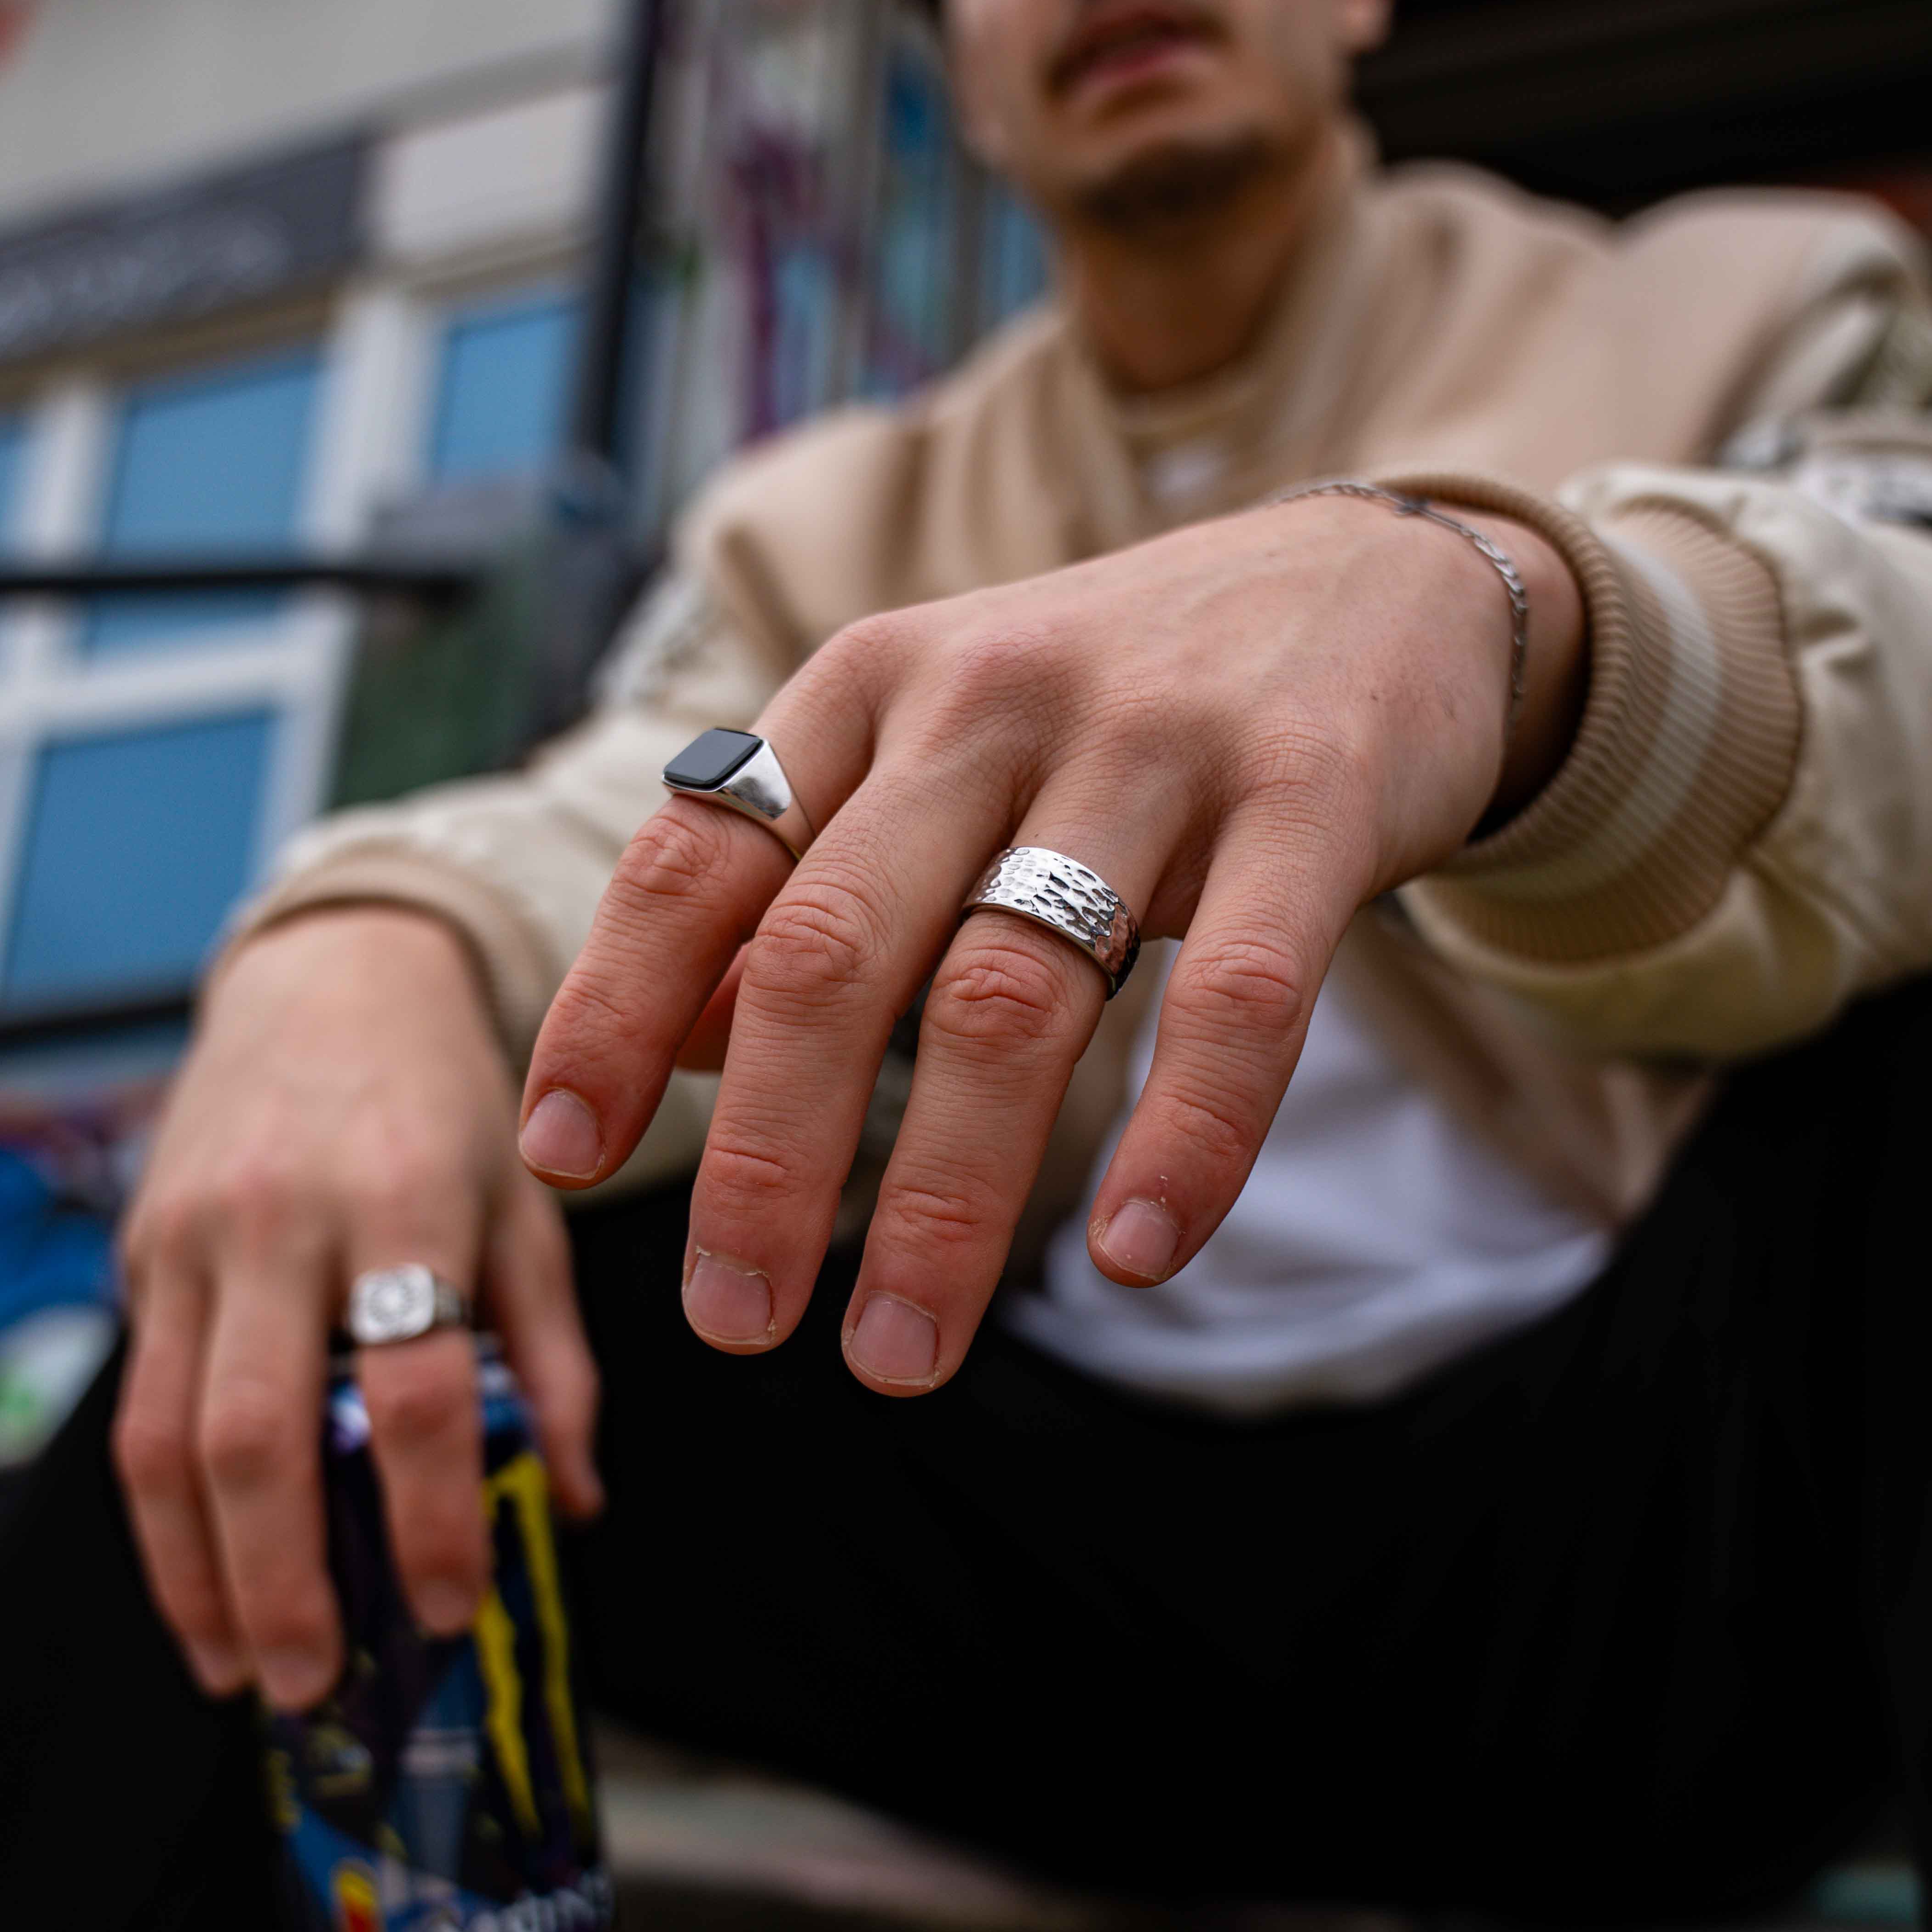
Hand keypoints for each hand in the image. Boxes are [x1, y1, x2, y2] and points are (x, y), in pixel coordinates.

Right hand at [115, 908, 601, 1708]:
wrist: (334, 983)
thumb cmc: (450, 1104)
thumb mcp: (532, 1205)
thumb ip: (555, 1355)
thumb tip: (572, 1500)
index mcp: (405, 1199)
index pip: (417, 1388)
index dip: (432, 1515)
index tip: (454, 1607)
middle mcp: (283, 1221)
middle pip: (260, 1434)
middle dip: (283, 1582)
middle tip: (323, 1685)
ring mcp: (194, 1238)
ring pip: (166, 1439)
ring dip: (198, 1578)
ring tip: (246, 1670)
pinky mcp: (142, 1255)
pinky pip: (136, 1407)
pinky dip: (162, 1519)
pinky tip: (202, 1583)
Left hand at [519, 495, 1583, 1392]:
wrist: (1373, 580)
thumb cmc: (1121, 697)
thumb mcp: (932, 742)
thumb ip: (804, 872)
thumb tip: (670, 1046)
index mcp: (871, 685)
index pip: (697, 853)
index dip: (610, 1010)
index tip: (558, 1161)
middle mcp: (987, 698)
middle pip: (834, 949)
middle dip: (766, 1155)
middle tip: (732, 1322)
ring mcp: (1153, 742)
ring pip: (1011, 993)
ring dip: (944, 1197)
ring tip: (902, 1351)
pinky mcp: (1311, 794)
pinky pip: (1234, 991)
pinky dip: (1185, 1134)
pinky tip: (1141, 1255)